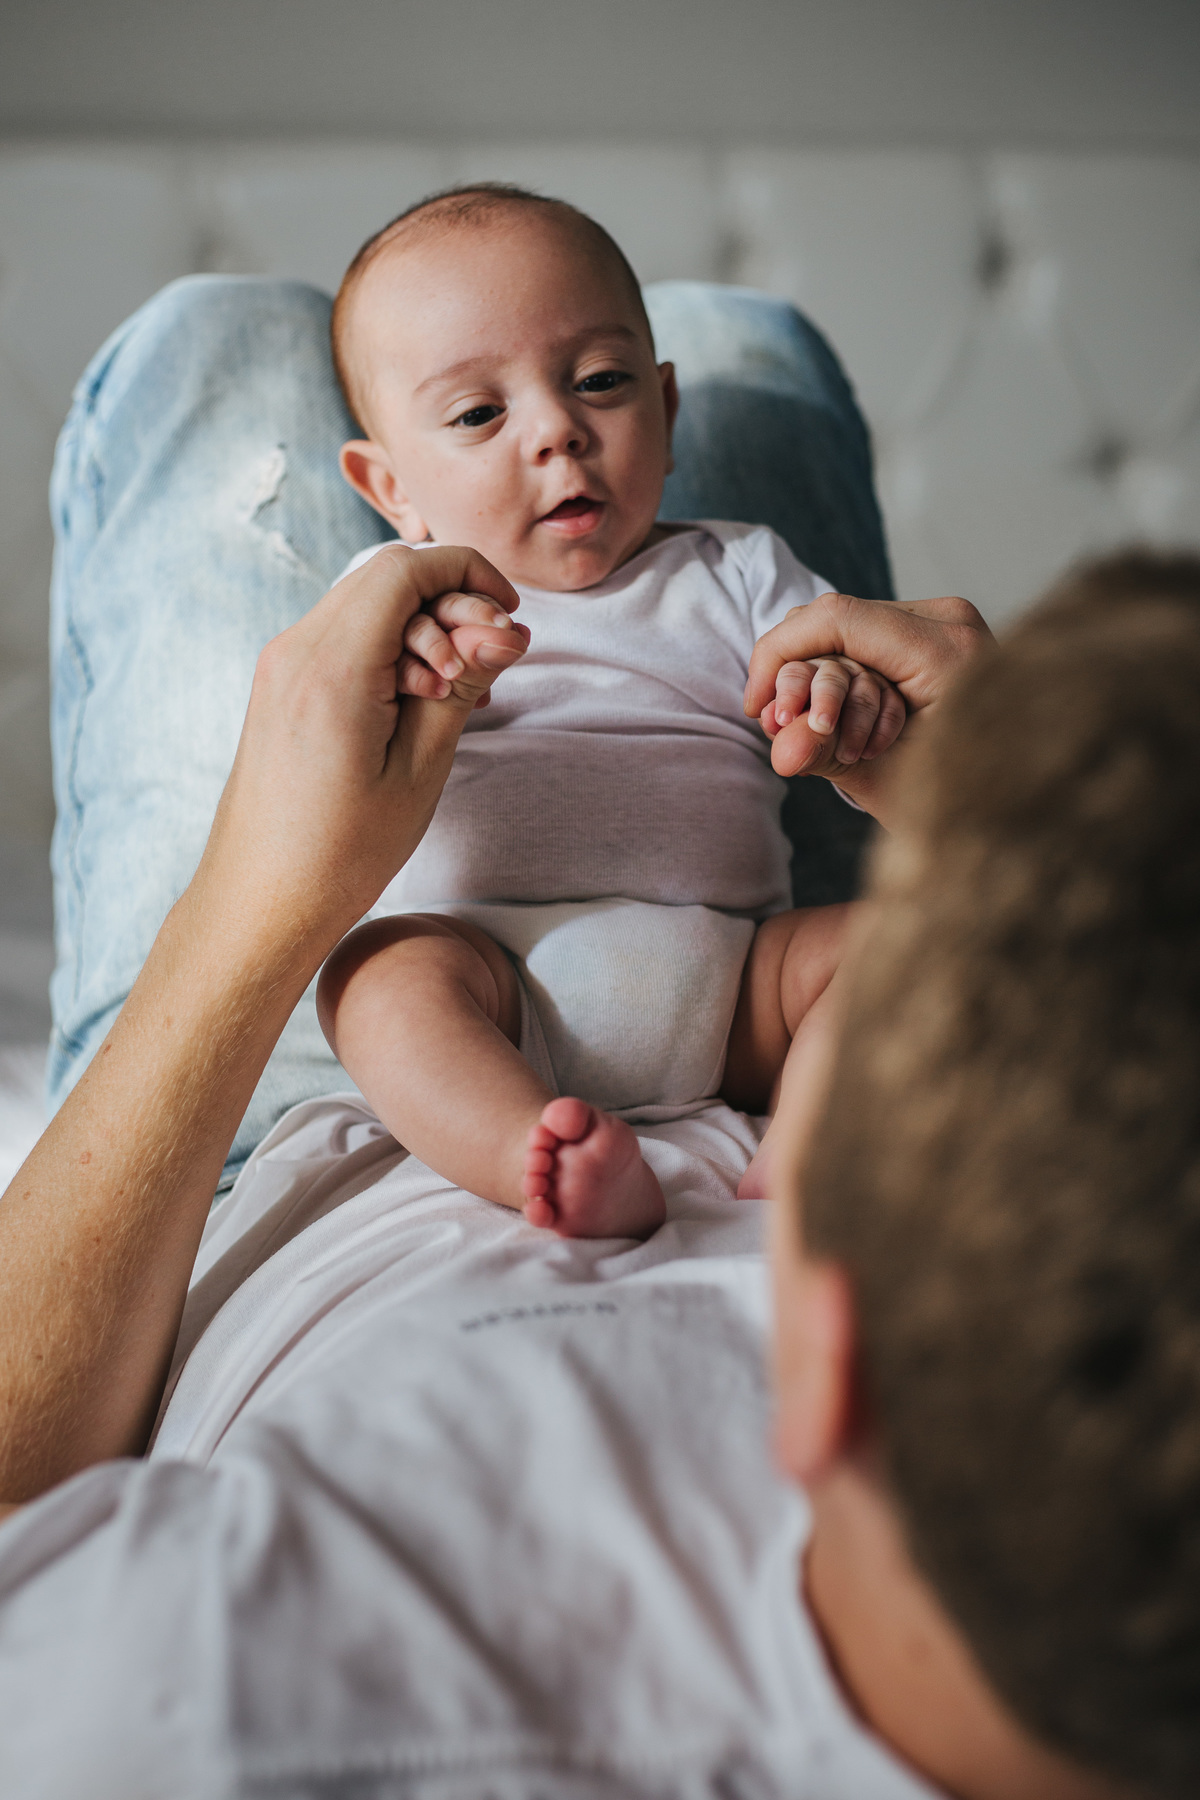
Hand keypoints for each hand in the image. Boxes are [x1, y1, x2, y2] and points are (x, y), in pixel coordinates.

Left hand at [197, 542, 528, 970]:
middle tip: (496, 663)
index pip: (406, 570)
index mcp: (332, 667)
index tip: (511, 617)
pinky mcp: (281, 686)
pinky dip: (393, 651)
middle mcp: (296, 650)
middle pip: (387, 579)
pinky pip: (347, 639)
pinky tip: (426, 700)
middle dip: (453, 606)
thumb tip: (505, 632)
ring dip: (426, 630)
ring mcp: (281, 665)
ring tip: (464, 692)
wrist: (260, 901)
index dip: (469, 575)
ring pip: (368, 605)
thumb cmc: (340, 852)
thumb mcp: (420, 768)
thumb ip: (461, 687)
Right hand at [745, 593, 992, 825]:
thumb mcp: (890, 783)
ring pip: (847, 628)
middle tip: (780, 728)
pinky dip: (847, 678)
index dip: (779, 655)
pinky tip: (848, 723)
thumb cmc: (966, 799)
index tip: (757, 707)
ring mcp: (948, 622)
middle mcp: (949, 621)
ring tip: (835, 740)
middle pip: (836, 620)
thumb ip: (829, 754)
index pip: (836, 619)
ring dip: (825, 683)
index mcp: (946, 651)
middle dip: (799, 676)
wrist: (1026, 802)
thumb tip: (779, 748)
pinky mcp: (941, 633)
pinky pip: (869, 639)